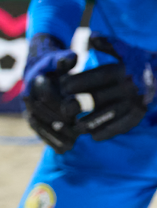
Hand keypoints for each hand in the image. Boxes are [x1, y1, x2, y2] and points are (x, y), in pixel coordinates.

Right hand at [23, 37, 80, 152]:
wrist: (42, 71)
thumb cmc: (57, 65)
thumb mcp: (61, 59)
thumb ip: (65, 59)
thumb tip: (72, 58)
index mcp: (35, 81)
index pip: (48, 96)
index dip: (62, 105)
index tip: (76, 114)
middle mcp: (29, 97)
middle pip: (43, 114)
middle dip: (60, 124)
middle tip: (76, 134)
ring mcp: (29, 110)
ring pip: (39, 126)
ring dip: (54, 136)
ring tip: (71, 145)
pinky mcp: (33, 119)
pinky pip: (39, 132)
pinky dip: (51, 141)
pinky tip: (65, 149)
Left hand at [64, 40, 148, 141]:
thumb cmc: (140, 62)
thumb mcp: (126, 50)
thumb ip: (108, 44)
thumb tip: (91, 36)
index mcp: (122, 71)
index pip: (94, 78)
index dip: (75, 83)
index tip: (62, 87)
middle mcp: (128, 87)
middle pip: (94, 100)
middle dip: (75, 106)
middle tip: (64, 109)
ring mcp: (134, 102)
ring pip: (103, 117)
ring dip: (85, 124)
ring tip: (75, 125)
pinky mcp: (139, 115)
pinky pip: (118, 127)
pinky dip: (104, 132)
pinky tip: (93, 134)